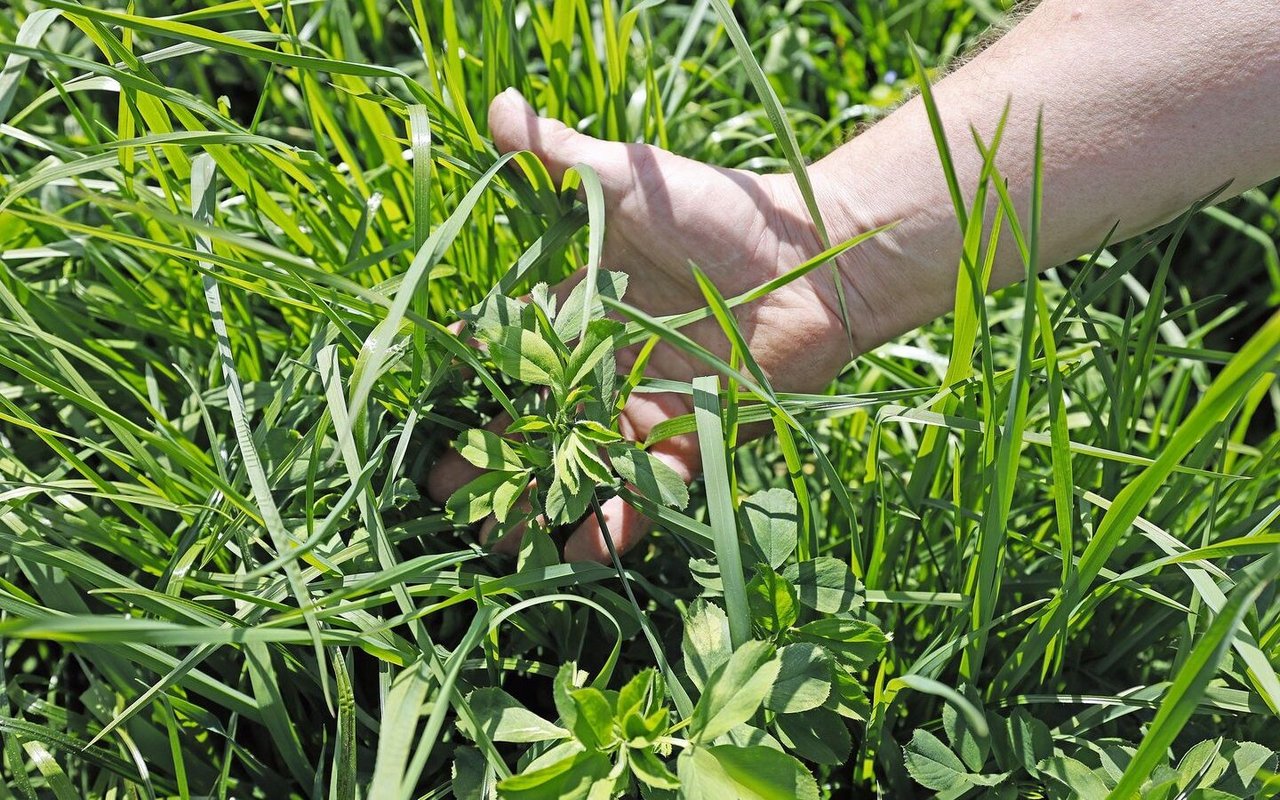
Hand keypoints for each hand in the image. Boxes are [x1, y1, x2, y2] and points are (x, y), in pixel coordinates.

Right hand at [426, 89, 865, 562]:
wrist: (817, 255)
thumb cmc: (723, 210)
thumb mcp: (631, 178)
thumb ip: (561, 157)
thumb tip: (495, 108)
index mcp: (583, 303)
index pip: (512, 348)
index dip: (471, 379)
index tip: (429, 413)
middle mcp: (609, 361)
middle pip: (536, 419)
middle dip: (490, 458)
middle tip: (444, 497)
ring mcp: (648, 404)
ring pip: (581, 463)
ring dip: (539, 502)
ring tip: (493, 543)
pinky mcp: (694, 437)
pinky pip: (647, 487)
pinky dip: (616, 523)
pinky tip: (576, 553)